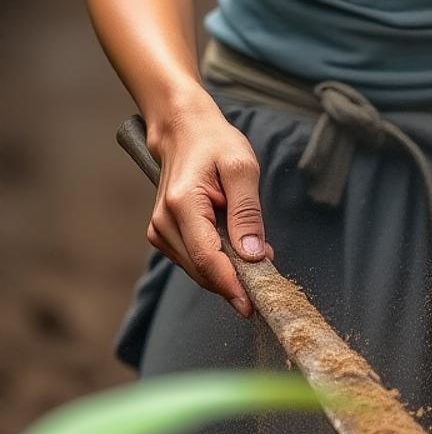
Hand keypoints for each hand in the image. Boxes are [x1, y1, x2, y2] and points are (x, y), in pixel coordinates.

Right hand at [146, 97, 273, 317]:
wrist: (183, 130)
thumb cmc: (214, 143)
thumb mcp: (242, 168)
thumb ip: (247, 213)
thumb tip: (253, 255)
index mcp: (182, 204)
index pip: (207, 258)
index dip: (231, 286)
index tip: (254, 304)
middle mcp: (164, 222)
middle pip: (202, 270)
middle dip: (236, 279)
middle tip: (268, 270)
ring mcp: (159, 230)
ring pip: (197, 270)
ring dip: (228, 272)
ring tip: (255, 251)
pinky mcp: (162, 235)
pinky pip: (193, 261)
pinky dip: (216, 262)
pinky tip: (234, 248)